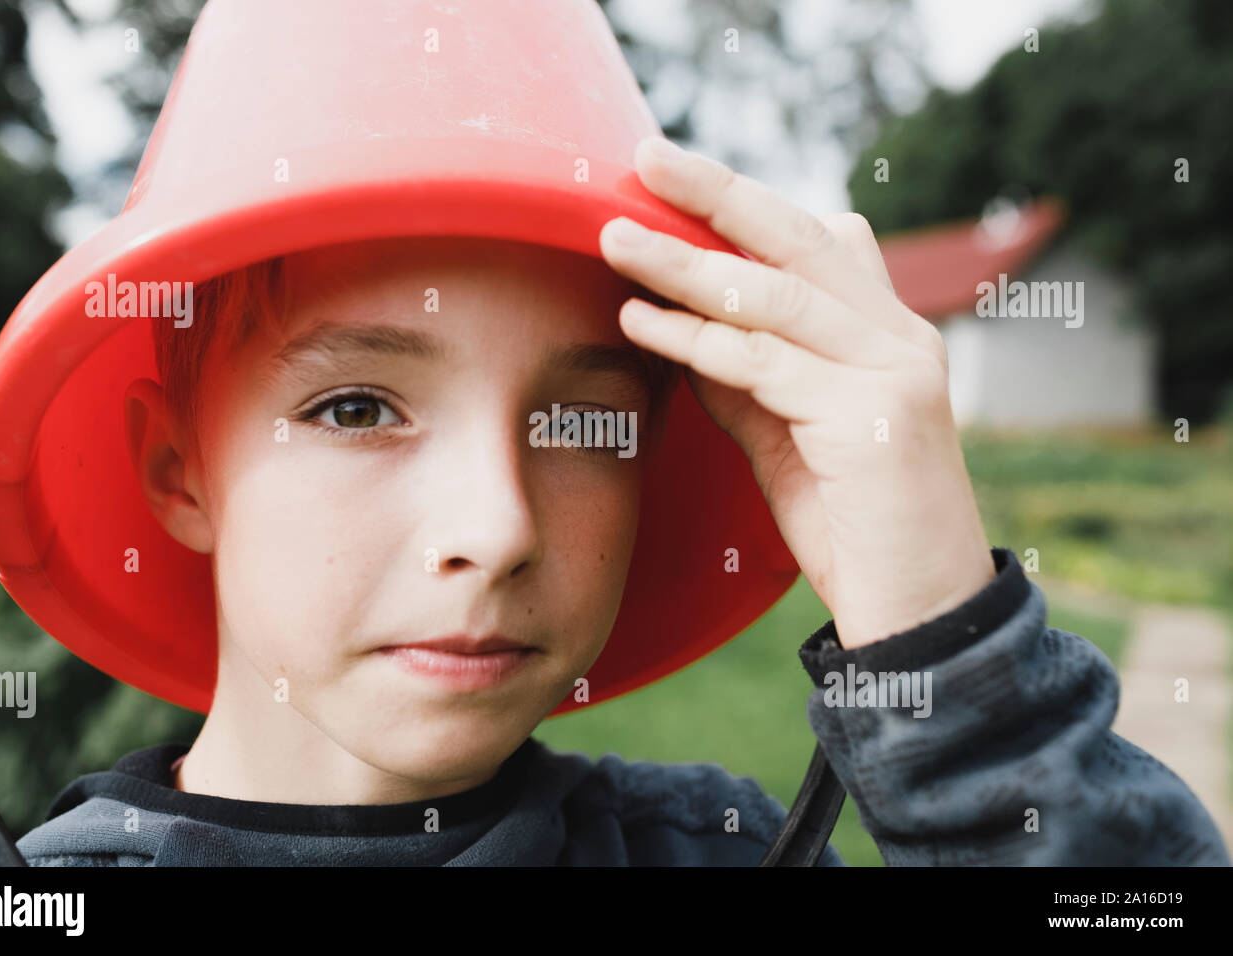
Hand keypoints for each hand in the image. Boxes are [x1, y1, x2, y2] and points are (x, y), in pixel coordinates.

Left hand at [599, 136, 994, 648]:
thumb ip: (749, 384)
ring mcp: (894, 372)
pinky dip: (698, 338)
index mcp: (887, 335)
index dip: (744, 205)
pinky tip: (642, 319)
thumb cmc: (854, 530)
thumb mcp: (790, 442)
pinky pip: (767, 364)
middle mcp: (900, 339)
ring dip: (686, 263)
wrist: (919, 616)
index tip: (673, 180)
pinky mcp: (874, 418)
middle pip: (800, 241)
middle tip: (646, 156)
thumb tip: (684, 330)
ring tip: (615, 237)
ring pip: (776, 296)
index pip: (816, 243)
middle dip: (717, 193)